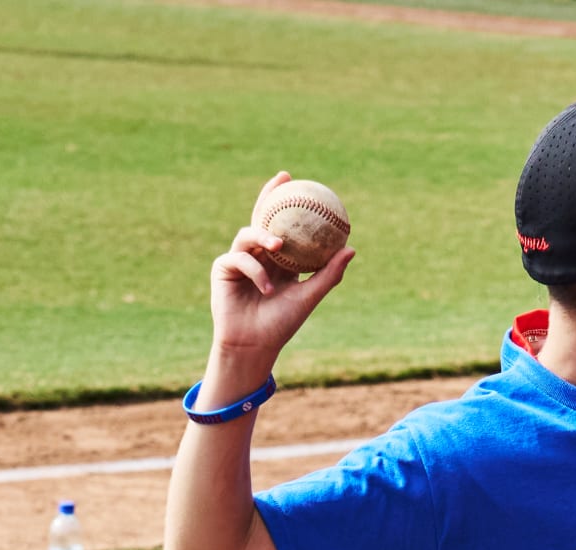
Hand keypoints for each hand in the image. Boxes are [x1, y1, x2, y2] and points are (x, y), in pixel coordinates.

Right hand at [207, 171, 355, 367]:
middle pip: (261, 218)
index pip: (284, 225)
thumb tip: (351, 248)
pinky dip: (256, 271)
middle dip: (270, 196)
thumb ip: (328, 273)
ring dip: (264, 237)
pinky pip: (240, 259)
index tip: (303, 185)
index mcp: (279, 259)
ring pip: (249, 235)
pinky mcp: (223, 269)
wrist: (255, 344)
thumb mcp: (310, 296)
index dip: (290, 204)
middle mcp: (259, 255)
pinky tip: (266, 287)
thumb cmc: (282, 323)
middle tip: (284, 179)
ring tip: (277, 244)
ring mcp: (239, 259)